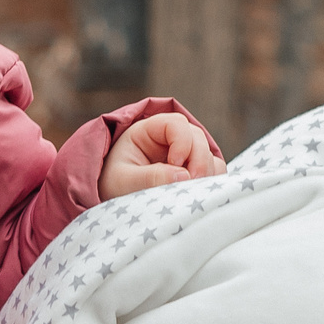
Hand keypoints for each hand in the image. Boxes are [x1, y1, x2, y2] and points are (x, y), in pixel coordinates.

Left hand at [100, 114, 225, 199]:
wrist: (111, 200)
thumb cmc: (112, 185)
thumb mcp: (123, 181)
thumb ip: (149, 177)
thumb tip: (184, 176)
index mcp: (147, 132)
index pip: (175, 124)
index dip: (182, 141)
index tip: (175, 163)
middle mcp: (169, 140)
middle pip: (196, 137)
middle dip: (198, 159)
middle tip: (190, 183)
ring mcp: (183, 155)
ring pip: (208, 153)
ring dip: (206, 171)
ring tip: (192, 191)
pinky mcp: (192, 172)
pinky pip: (212, 171)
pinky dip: (211, 180)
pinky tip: (198, 193)